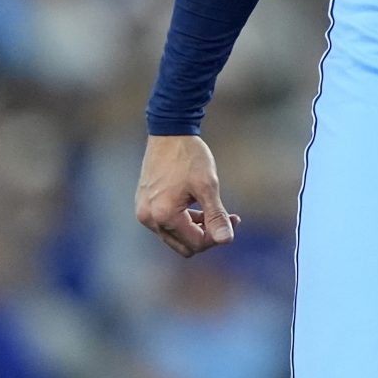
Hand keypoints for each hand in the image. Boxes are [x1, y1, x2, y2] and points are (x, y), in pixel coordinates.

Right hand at [136, 134, 240, 256]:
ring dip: (196, 228)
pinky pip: (166, 224)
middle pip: (184, 245)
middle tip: (226, 218)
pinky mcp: (144, 205)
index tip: (234, 218)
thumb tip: (226, 240)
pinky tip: (197, 205)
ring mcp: (144, 213)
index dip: (217, 236)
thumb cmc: (189, 156)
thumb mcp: (207, 186)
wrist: (169, 132)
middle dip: (207, 235)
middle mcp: (149, 219)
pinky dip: (183, 220)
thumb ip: (216, 215)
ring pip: (175, 236)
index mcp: (164, 215)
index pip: (195, 243)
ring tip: (213, 209)